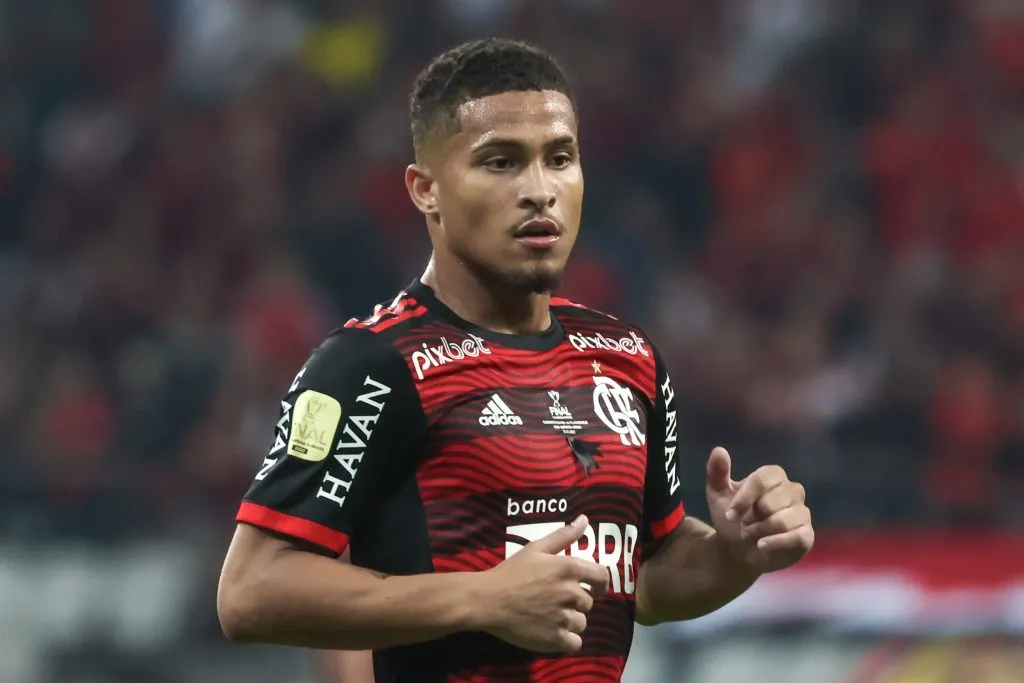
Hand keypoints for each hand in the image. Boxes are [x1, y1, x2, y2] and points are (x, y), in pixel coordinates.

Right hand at [478, 515, 610, 653]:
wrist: (488, 600)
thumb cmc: (511, 572)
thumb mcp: (536, 548)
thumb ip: (564, 535)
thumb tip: (585, 519)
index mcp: (569, 568)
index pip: (602, 576)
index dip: (601, 584)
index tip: (594, 589)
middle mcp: (571, 592)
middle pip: (588, 602)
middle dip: (575, 603)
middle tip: (554, 601)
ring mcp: (564, 617)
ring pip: (581, 623)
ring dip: (570, 621)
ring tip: (550, 617)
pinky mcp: (555, 638)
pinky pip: (575, 643)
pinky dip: (566, 640)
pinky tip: (552, 633)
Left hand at [705, 447, 813, 573]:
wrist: (738, 549)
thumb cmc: (732, 517)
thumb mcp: (717, 495)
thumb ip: (717, 472)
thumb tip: (718, 450)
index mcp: (774, 475)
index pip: (763, 479)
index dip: (744, 498)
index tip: (730, 514)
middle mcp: (793, 490)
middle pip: (771, 502)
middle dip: (750, 517)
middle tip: (742, 524)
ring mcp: (802, 513)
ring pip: (782, 521)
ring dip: (758, 531)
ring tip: (748, 534)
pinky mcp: (806, 535)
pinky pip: (796, 537)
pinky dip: (775, 543)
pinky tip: (760, 545)